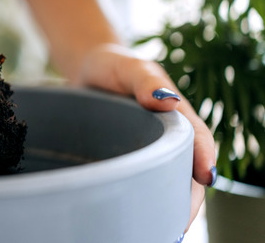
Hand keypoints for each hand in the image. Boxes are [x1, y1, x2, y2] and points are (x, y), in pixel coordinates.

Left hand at [74, 43, 215, 230]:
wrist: (87, 71)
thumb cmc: (112, 67)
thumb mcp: (129, 66)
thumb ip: (145, 80)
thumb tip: (166, 100)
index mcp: (176, 115)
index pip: (197, 139)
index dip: (203, 158)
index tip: (206, 177)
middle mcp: (167, 137)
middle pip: (186, 171)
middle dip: (188, 197)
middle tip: (179, 220)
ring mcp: (148, 150)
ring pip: (166, 182)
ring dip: (167, 205)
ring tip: (161, 227)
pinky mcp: (128, 160)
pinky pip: (142, 182)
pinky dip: (143, 201)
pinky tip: (134, 217)